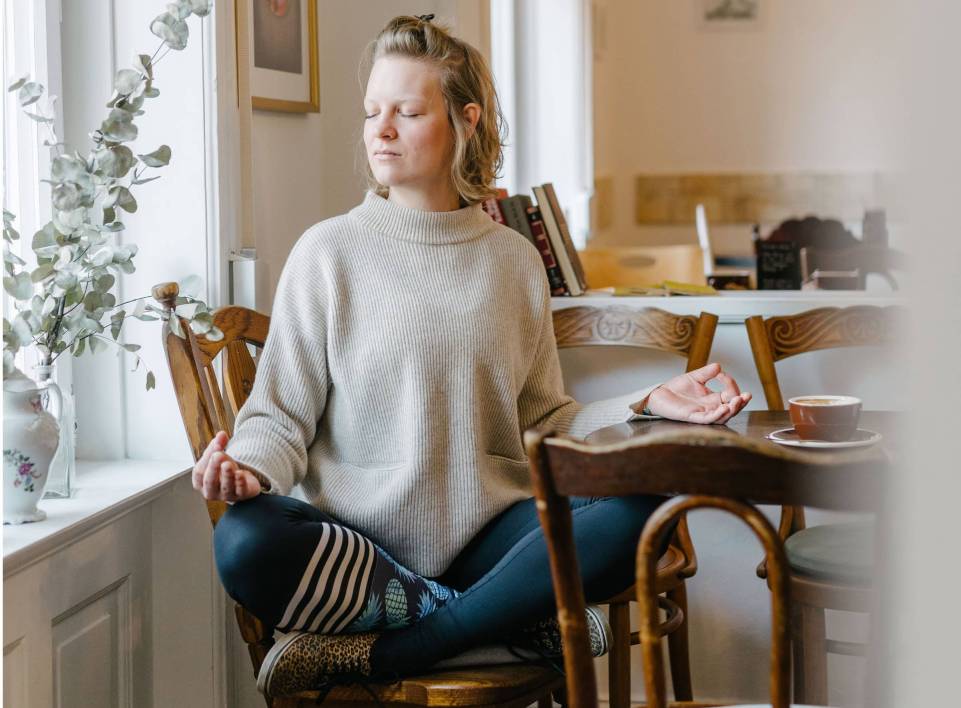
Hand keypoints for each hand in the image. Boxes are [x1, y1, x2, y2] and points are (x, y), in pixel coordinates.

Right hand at [192, 430, 261, 501]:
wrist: (241, 481)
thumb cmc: (224, 470)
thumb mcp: (219, 456)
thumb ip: (218, 445)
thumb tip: (221, 434)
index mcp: (201, 482)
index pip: (199, 472)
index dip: (206, 458)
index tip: (217, 445)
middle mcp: (211, 491)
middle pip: (209, 481)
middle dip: (213, 468)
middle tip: (218, 455)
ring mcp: (226, 496)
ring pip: (225, 487)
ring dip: (227, 475)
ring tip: (228, 464)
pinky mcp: (241, 496)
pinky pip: (240, 491)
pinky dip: (240, 482)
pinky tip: (240, 474)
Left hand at [636, 362, 751, 424]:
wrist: (660, 394)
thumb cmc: (677, 389)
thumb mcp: (695, 377)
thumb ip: (707, 373)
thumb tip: (719, 366)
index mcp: (713, 399)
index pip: (730, 394)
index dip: (730, 384)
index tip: (722, 374)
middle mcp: (711, 408)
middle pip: (731, 409)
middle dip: (741, 403)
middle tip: (746, 395)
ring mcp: (703, 414)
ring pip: (723, 416)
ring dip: (732, 409)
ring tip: (738, 401)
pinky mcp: (693, 417)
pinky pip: (708, 419)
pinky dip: (717, 415)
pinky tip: (724, 408)